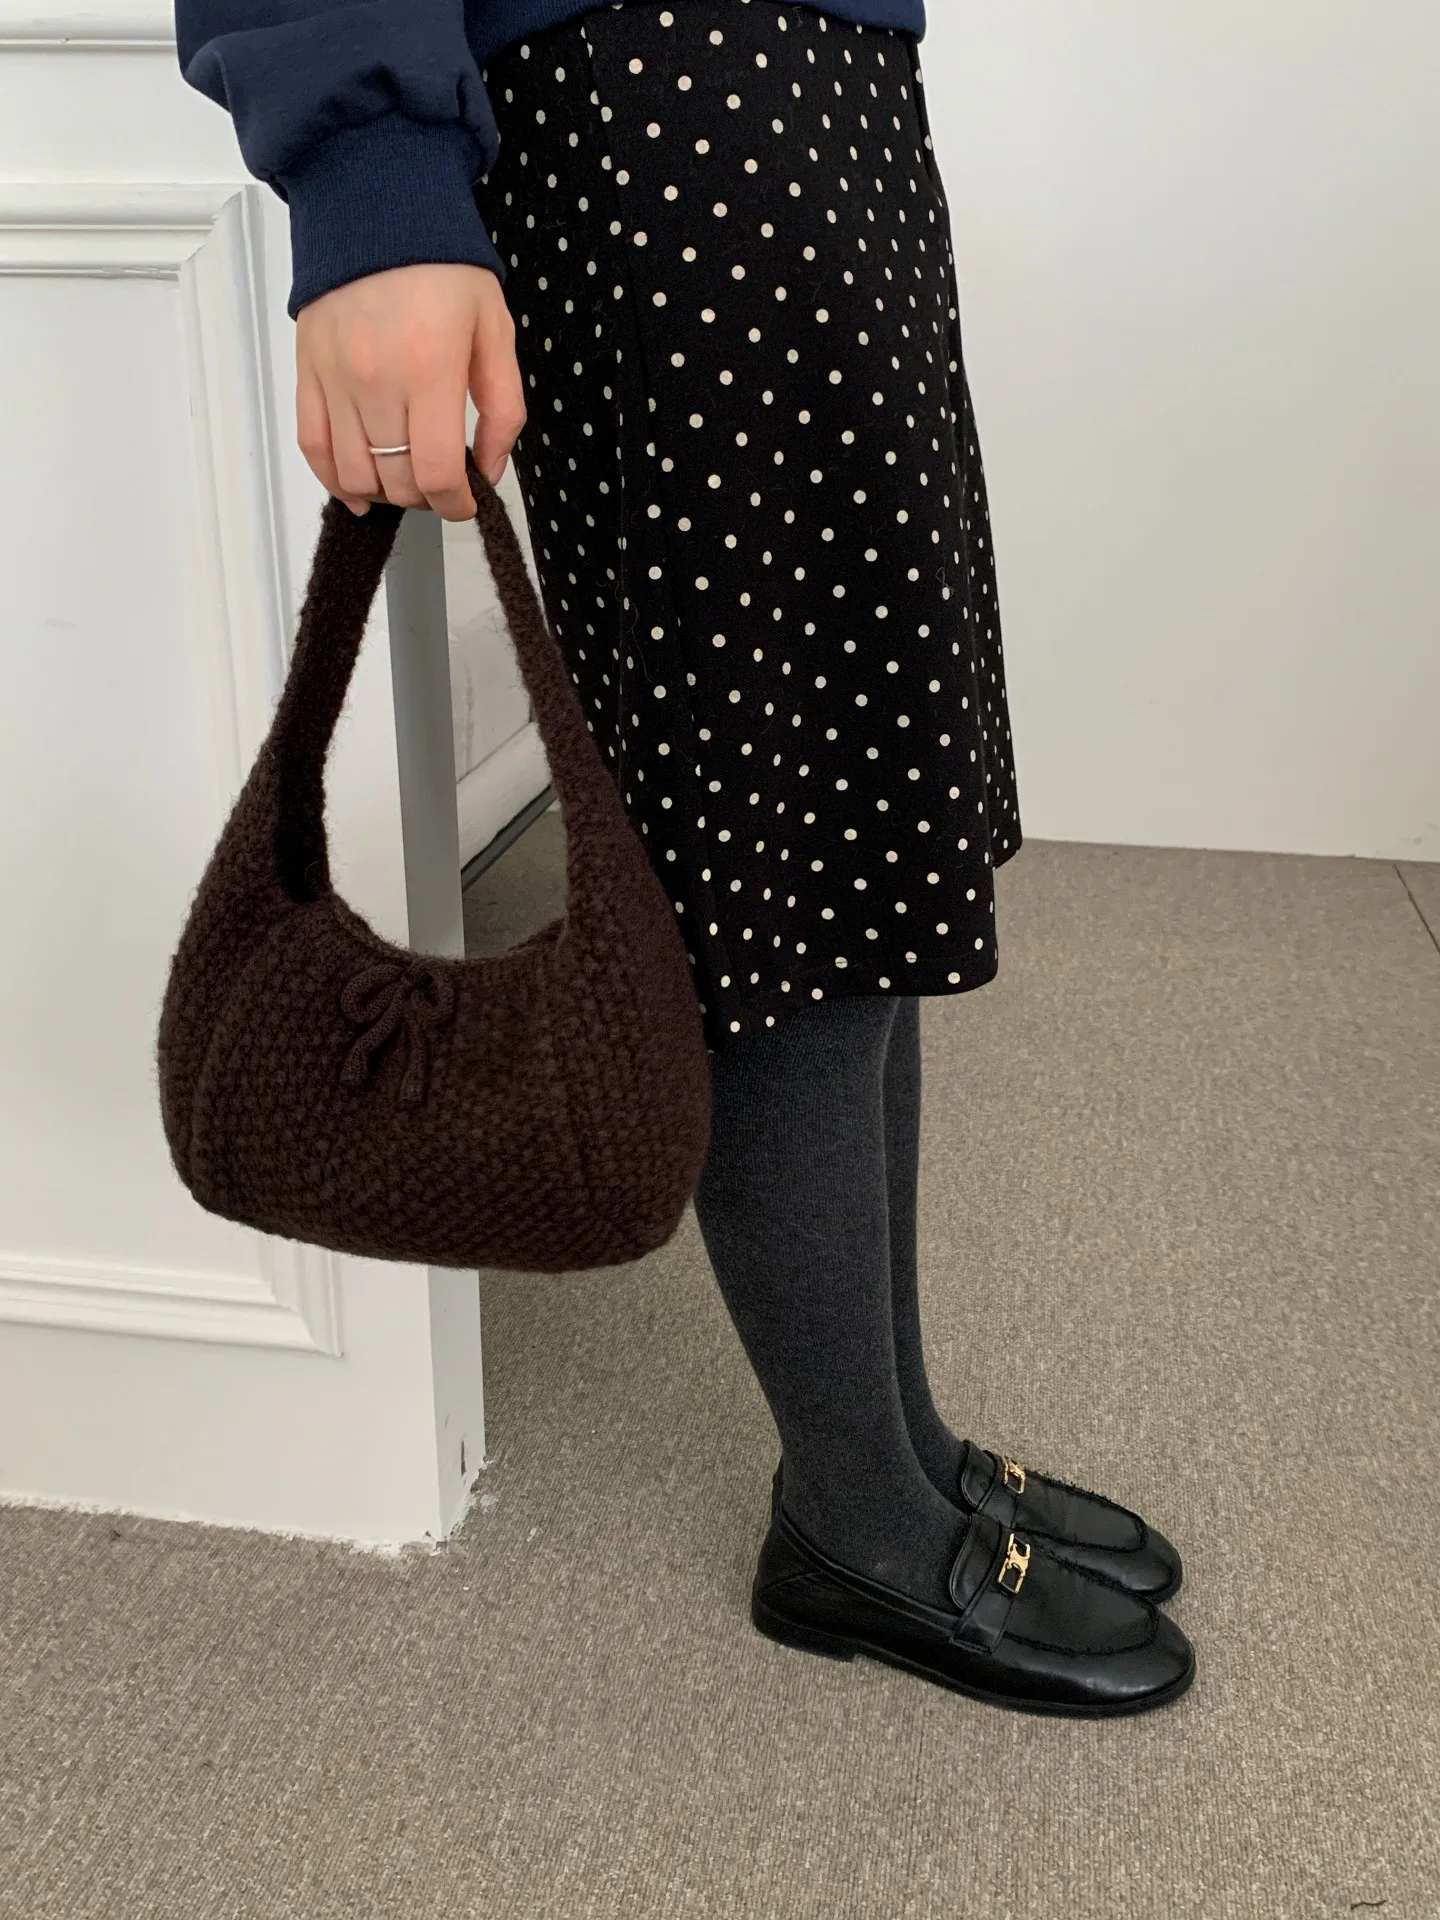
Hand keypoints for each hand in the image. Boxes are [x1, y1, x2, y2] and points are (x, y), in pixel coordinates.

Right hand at [295, 263, 524, 519]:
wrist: (379, 207)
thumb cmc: (440, 264)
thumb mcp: (495, 331)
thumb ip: (502, 409)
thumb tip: (491, 468)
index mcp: (429, 370)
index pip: (437, 473)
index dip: (456, 504)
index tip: (466, 503)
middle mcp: (376, 381)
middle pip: (397, 480)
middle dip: (426, 498)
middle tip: (442, 485)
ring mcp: (335, 379)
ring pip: (354, 474)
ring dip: (384, 493)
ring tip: (405, 482)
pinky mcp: (307, 371)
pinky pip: (312, 445)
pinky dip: (334, 479)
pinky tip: (357, 491)